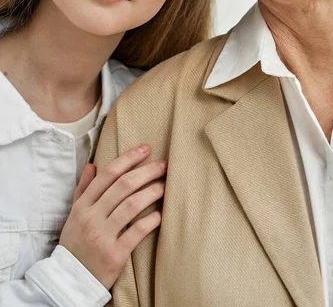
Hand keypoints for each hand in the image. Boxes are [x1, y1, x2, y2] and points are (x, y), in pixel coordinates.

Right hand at [60, 144, 164, 288]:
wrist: (69, 281)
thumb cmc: (76, 243)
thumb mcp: (74, 214)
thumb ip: (83, 189)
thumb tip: (92, 164)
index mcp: (82, 205)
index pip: (108, 174)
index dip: (129, 158)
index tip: (146, 149)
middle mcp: (92, 217)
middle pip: (123, 185)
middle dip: (147, 171)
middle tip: (164, 165)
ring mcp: (102, 236)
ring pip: (132, 205)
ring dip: (153, 192)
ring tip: (166, 185)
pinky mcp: (115, 254)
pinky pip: (137, 232)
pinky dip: (151, 220)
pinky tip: (161, 213)